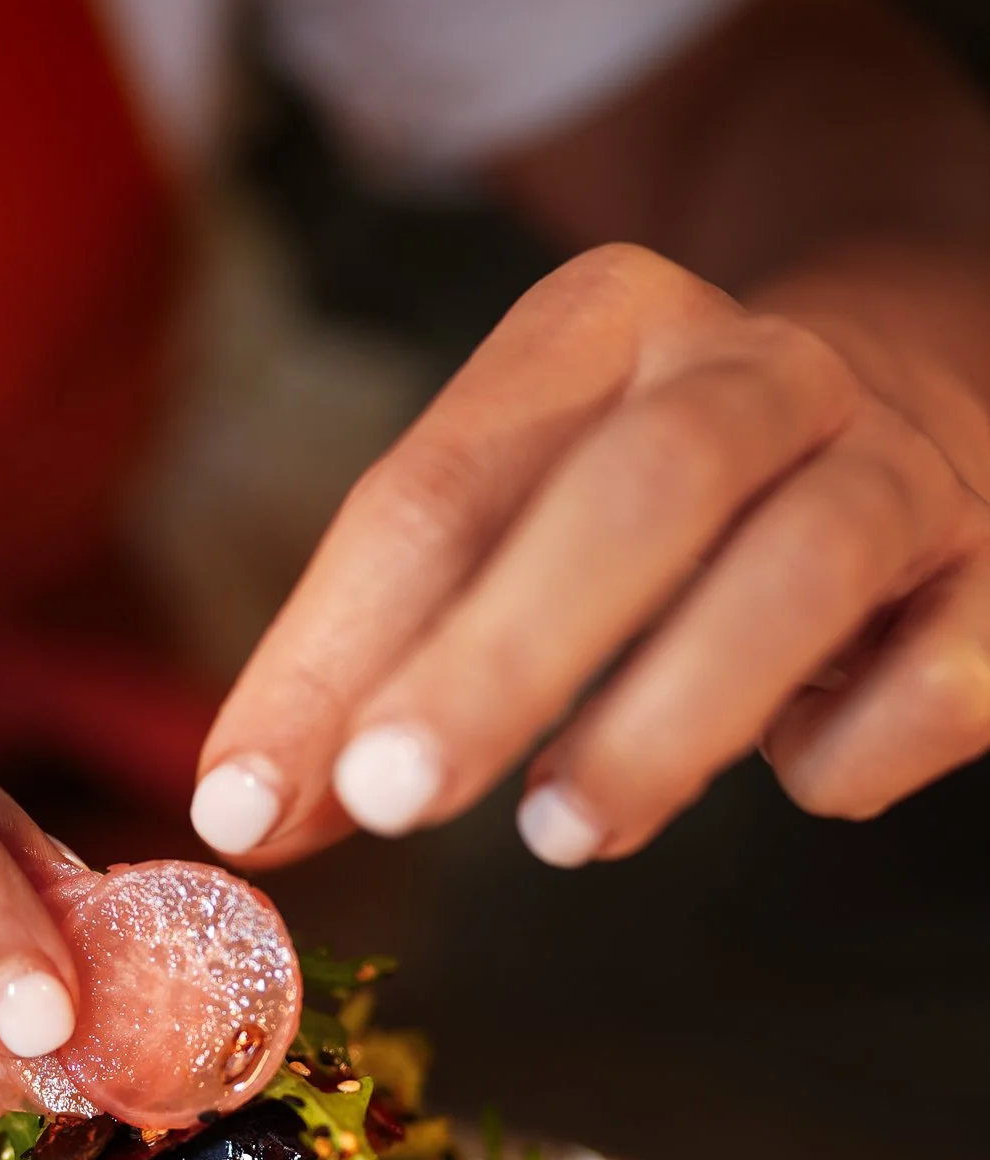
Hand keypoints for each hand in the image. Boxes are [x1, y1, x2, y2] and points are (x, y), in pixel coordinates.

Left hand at [189, 243, 989, 868]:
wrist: (938, 364)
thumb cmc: (667, 492)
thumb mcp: (514, 518)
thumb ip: (382, 658)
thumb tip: (253, 817)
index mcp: (600, 327)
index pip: (438, 490)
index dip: (329, 654)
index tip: (240, 806)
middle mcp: (757, 367)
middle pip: (632, 495)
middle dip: (497, 656)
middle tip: (387, 796)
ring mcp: (902, 458)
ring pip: (801, 567)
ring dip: (668, 716)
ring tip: (563, 832)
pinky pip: (935, 675)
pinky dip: (851, 750)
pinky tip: (797, 770)